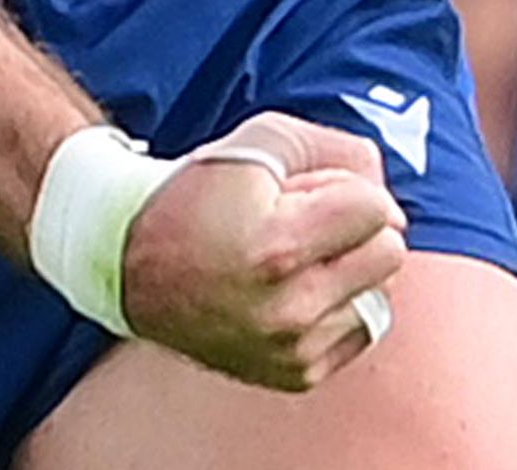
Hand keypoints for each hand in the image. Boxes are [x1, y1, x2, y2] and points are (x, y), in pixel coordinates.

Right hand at [115, 111, 406, 392]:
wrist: (127, 263)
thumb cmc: (195, 194)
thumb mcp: (260, 142)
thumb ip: (336, 149)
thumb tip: (383, 180)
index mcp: (277, 248)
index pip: (376, 209)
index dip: (344, 188)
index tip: (303, 193)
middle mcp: (289, 310)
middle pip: (389, 253)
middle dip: (355, 229)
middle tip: (303, 224)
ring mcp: (292, 351)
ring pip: (380, 295)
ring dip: (350, 271)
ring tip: (296, 261)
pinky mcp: (295, 376)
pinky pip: (360, 332)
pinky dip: (339, 307)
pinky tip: (297, 292)